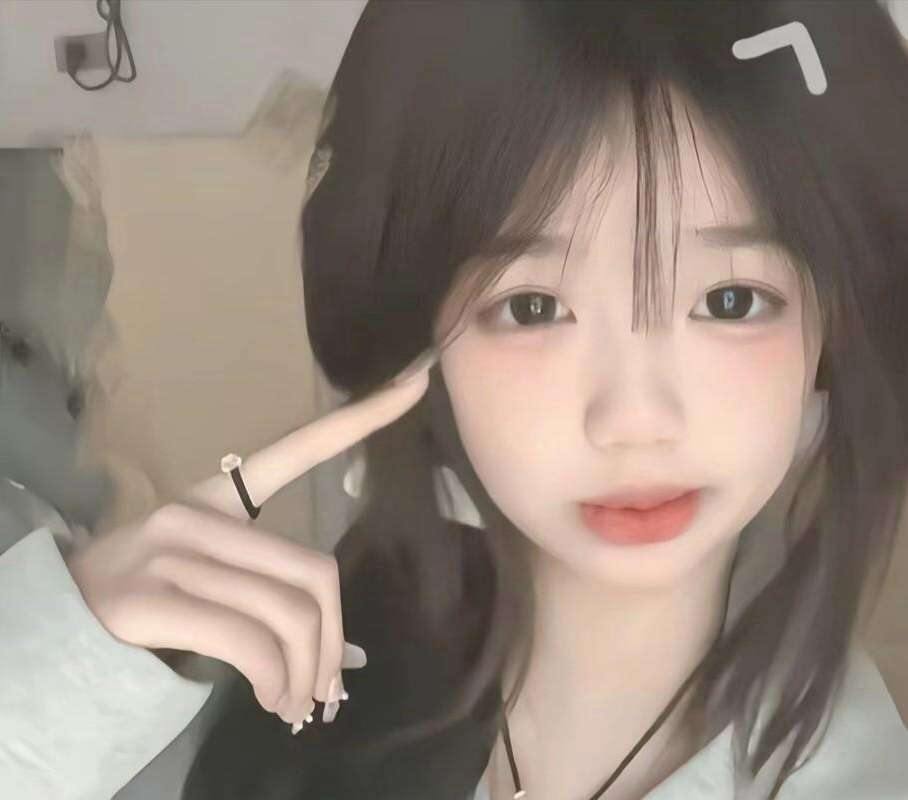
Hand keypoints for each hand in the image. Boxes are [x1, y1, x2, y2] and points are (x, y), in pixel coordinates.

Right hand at [64, 349, 435, 728]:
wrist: (55, 625)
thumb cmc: (146, 599)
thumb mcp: (211, 582)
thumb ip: (275, 598)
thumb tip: (349, 655)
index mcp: (219, 496)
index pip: (298, 450)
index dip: (362, 419)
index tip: (417, 383)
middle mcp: (199, 512)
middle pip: (316, 572)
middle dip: (333, 643)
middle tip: (329, 686)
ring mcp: (174, 552)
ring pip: (290, 613)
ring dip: (306, 674)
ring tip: (296, 703)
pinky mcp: (151, 598)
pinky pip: (251, 641)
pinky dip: (274, 680)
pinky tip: (270, 699)